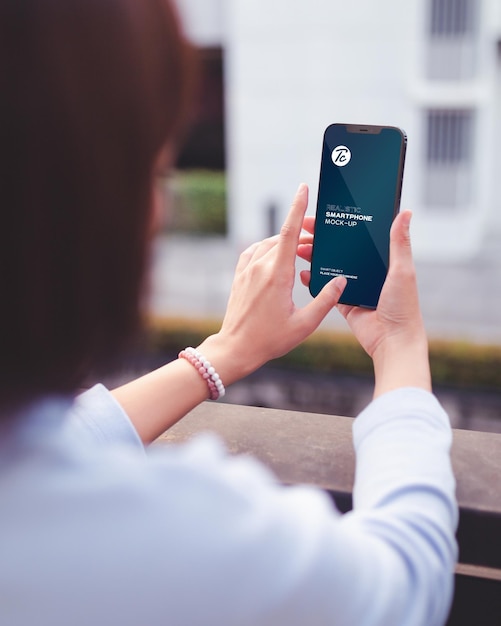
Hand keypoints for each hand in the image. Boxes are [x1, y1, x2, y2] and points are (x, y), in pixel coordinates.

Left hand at [198, 184, 345, 384]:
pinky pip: (255, 251)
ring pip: (269, 244)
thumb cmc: (270, 339)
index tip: (304, 188)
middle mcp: (260, 266)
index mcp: (278, 275)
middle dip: (303, 234)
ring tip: (302, 255)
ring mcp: (247, 269)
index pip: (290, 232)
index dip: (298, 208)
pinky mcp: (239, 275)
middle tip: (319, 242)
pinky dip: (268, 248)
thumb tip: (341, 281)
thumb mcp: (305, 324)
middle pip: (284, 238)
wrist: (235, 348)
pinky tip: (276, 256)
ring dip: (286, 243)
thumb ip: (326, 300)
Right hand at [299, 210, 430, 396]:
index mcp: (383, 260)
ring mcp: (354, 286)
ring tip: (299, 247)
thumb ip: (399, 243)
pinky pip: (325, 287)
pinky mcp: (343, 301)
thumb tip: (406, 212)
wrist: (392, 342)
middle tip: (305, 230)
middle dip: (322, 238)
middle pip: (341, 248)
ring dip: (315, 255)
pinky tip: (303, 271)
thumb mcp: (402, 271)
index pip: (359, 235)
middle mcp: (368, 270)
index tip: (324, 215)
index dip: (341, 223)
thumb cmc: (403, 307)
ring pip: (330, 265)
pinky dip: (314, 278)